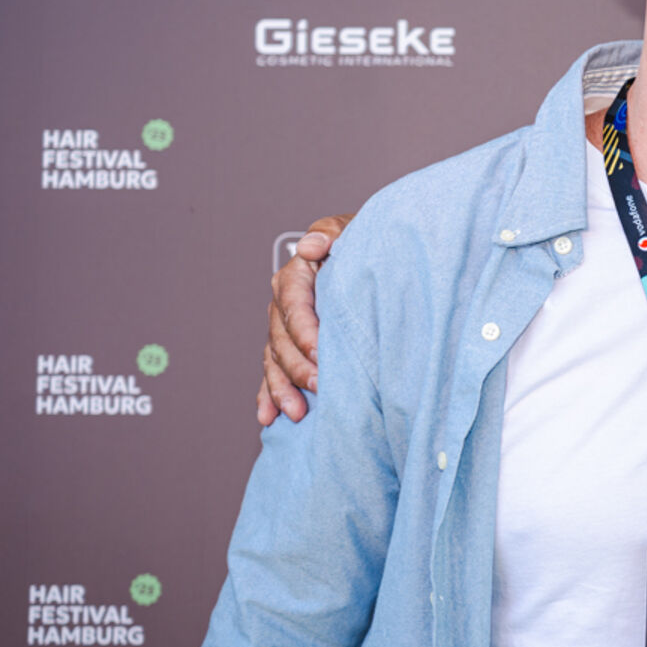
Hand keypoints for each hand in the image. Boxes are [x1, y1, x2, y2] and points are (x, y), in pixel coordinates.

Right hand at [257, 215, 352, 425]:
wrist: (376, 258)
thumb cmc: (366, 245)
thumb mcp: (354, 230)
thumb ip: (333, 233)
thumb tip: (313, 245)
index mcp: (298, 275)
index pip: (293, 303)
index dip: (303, 329)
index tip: (319, 352)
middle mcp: (286, 303)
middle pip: (281, 338)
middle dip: (297, 366)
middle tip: (319, 386)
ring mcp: (286, 328)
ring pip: (275, 360)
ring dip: (282, 388)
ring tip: (295, 412)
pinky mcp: (291, 348)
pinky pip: (274, 373)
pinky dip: (270, 395)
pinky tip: (269, 416)